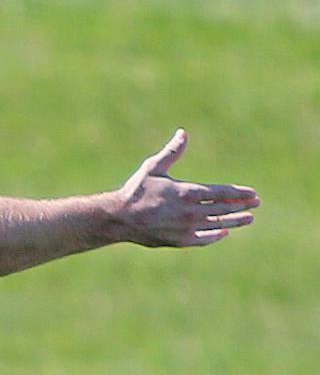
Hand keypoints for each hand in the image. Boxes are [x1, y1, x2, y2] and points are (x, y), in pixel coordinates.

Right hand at [116, 129, 258, 247]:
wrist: (118, 218)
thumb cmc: (135, 191)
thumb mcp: (153, 168)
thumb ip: (172, 152)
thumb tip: (183, 133)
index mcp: (187, 192)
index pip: (222, 193)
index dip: (239, 193)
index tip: (253, 194)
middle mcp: (190, 212)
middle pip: (223, 208)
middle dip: (241, 206)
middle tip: (255, 204)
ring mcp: (185, 228)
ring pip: (216, 224)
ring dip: (234, 222)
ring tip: (248, 219)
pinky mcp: (177, 240)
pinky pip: (202, 239)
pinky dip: (213, 236)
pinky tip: (222, 233)